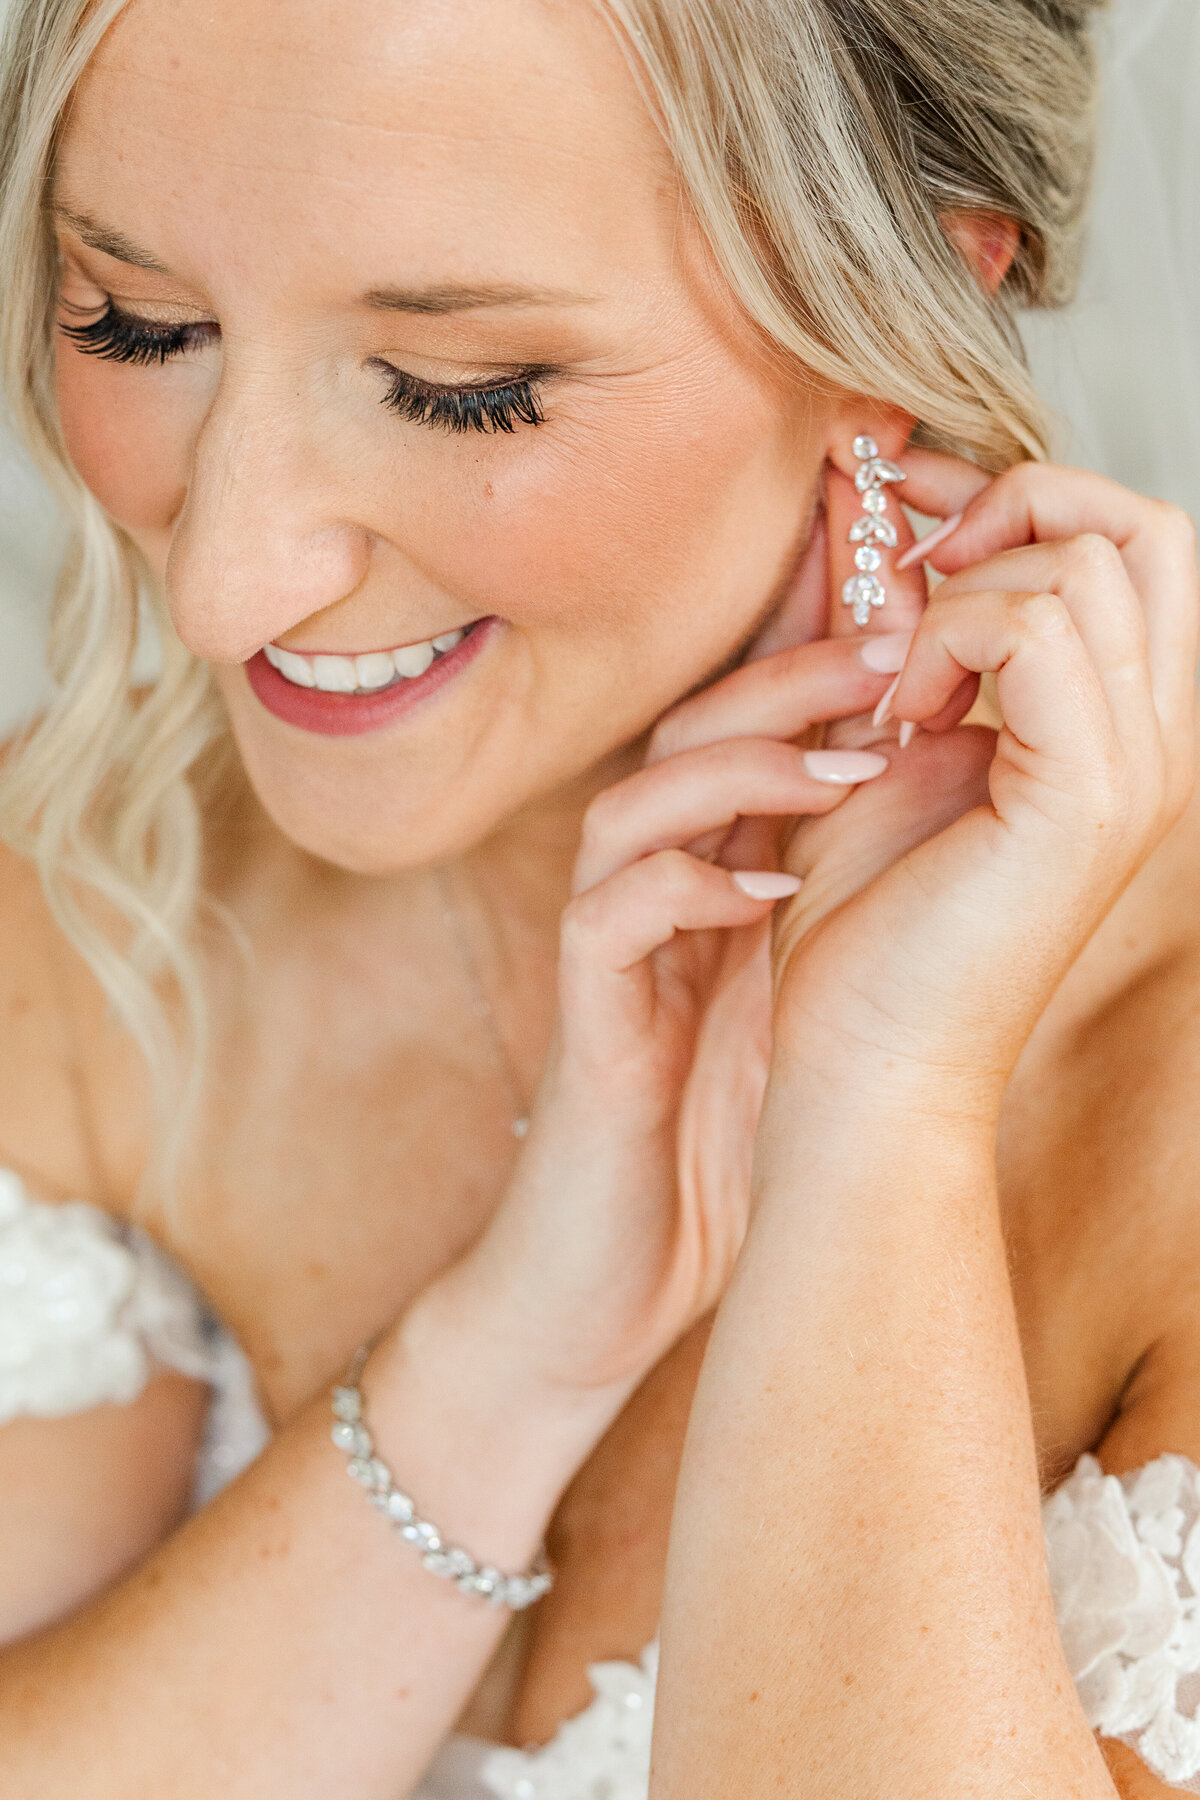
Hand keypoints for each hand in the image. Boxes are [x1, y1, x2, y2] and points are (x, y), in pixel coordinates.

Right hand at [431, 621, 902, 1407]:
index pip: (754, 730)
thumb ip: (848, 890)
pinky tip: (771, 894)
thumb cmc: (731, 1133)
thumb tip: (958, 788)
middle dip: (789, 674)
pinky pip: (610, 917)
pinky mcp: (588, 1022)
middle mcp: (655, 891)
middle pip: (690, 732)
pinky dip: (685, 887)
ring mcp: (613, 952)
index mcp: (716, 875)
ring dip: (743, 766)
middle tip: (892, 639)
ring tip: (851, 762)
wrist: (626, 1275)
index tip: (906, 589)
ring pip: (637, 802)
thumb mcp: (812, 993)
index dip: (814, 647)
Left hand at [771, 457, 1199, 1113]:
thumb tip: (872, 513)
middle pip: (1146, 528)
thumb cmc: (866, 918)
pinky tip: (896, 721)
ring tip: (896, 692)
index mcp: (1120, 728)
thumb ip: (900, 634)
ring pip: (1084, 565)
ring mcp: (1137, 769)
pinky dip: (945, 642)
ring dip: (960, 596)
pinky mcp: (1088, 796)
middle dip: (1020, 503)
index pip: (1132, 546)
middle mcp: (1155, 741)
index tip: (906, 499)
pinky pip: (1033, 628)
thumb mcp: (881, 741)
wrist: (866, 1057)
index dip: (1024, 492)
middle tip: (915, 566)